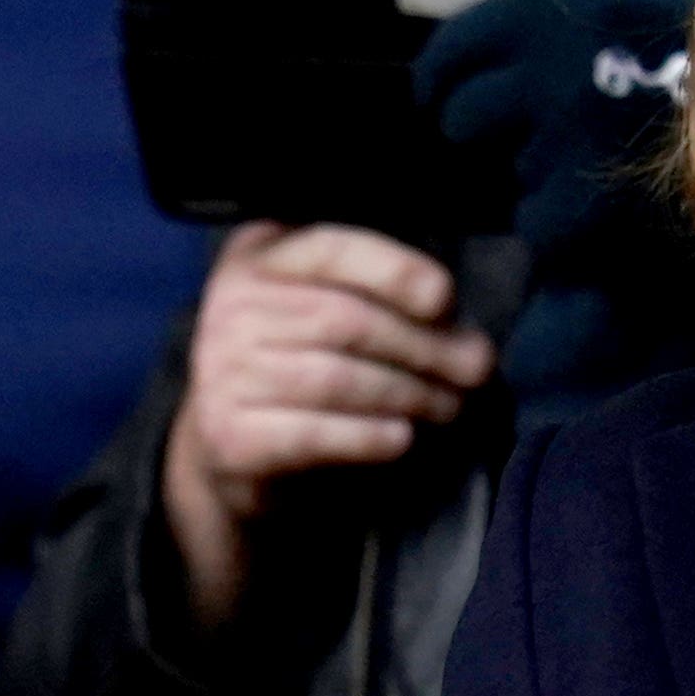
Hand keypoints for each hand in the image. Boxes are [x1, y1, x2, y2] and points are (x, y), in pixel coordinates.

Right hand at [156, 223, 493, 637]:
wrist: (230, 446)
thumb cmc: (300, 362)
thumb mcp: (329, 307)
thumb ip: (387, 304)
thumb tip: (472, 346)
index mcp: (257, 257)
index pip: (330, 248)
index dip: (394, 271)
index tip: (443, 300)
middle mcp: (230, 307)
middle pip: (345, 320)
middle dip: (423, 347)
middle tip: (473, 371)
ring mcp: (221, 372)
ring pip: (337, 379)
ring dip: (409, 395)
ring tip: (447, 406)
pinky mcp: (229, 436)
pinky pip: (315, 435)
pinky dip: (369, 438)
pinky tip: (400, 438)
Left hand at [419, 0, 694, 265]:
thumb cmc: (682, 69)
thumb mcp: (606, 19)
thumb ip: (530, 42)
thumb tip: (445, 86)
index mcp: (544, 16)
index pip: (450, 55)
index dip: (439, 81)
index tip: (437, 97)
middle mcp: (543, 73)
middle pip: (459, 117)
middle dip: (479, 132)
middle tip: (515, 138)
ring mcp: (562, 145)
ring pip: (502, 175)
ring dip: (532, 176)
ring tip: (596, 161)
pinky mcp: (579, 212)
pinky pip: (537, 226)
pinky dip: (564, 226)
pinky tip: (612, 205)